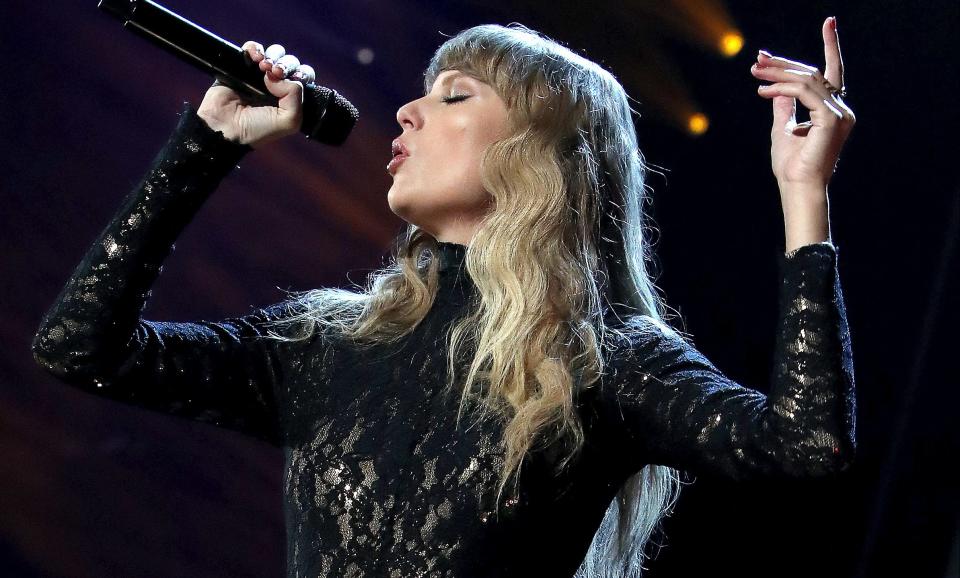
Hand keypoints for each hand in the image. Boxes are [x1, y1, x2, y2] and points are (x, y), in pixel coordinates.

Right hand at [197, 41, 315, 147]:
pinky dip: (256, 48)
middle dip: (286, 64)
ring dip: (273, 56)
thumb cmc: (257, 129)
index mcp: (289, 98)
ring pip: (274, 53)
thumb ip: (295, 97)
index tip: (294, 78)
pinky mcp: (240, 67)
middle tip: (276, 72)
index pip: (303, 77)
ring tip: (263, 66)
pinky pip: (252, 48)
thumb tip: (279, 76)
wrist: (224, 126)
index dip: (302, 73)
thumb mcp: (288, 121)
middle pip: (290, 63)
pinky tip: (254, 58)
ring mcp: (258, 76)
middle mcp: (276, 86)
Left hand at [750, 17, 855, 193]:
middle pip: (813, 73)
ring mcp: (839, 114)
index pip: (832, 71)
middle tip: (758, 59)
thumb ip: (784, 106)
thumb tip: (777, 88)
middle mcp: (841, 109)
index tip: (829, 21)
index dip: (831, 45)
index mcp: (833, 110)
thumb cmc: (791, 166)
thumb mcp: (783, 128)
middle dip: (784, 63)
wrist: (797, 187)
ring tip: (755, 73)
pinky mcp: (831, 119)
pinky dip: (783, 87)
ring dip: (778, 73)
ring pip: (807, 79)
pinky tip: (763, 90)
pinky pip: (805, 92)